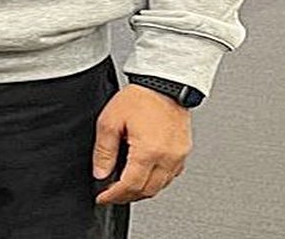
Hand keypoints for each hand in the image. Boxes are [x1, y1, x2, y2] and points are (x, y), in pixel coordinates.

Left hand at [92, 84, 191, 204]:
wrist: (164, 85)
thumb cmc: (140, 98)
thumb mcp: (110, 122)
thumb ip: (104, 151)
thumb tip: (100, 173)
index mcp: (149, 151)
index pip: (130, 186)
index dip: (114, 196)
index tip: (103, 198)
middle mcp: (168, 157)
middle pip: (147, 191)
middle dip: (126, 197)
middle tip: (111, 194)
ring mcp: (178, 156)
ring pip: (160, 187)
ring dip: (141, 191)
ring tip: (124, 186)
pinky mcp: (184, 153)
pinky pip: (170, 177)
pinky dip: (155, 181)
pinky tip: (143, 175)